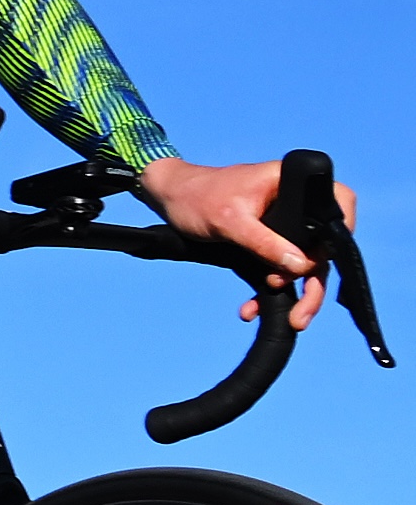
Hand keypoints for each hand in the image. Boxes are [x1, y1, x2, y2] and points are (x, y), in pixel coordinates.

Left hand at [142, 157, 357, 329]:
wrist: (167, 198)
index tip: (323, 267)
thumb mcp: (230, 222)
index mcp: (291, 185)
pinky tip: (250, 309)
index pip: (337, 206)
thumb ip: (265, 243)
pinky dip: (266, 290)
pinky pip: (276, 268)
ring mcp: (280, 225)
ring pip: (299, 264)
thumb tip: (303, 267)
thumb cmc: (196, 197)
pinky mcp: (265, 241)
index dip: (338, 238)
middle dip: (313, 285)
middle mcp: (293, 204)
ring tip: (287, 319)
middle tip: (301, 315)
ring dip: (293, 294)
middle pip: (319, 248)